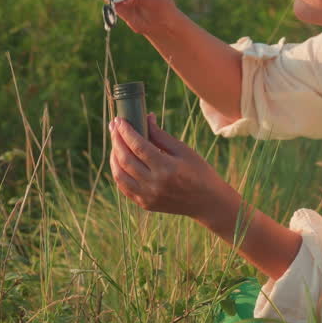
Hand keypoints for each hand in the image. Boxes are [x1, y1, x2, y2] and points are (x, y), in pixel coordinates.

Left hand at [109, 113, 234, 222]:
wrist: (207, 202)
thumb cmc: (199, 172)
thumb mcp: (184, 150)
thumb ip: (161, 136)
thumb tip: (146, 118)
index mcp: (167, 168)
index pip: (138, 146)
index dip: (126, 131)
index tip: (119, 120)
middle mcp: (154, 184)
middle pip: (126, 159)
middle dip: (117, 140)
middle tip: (114, 126)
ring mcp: (148, 197)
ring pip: (120, 175)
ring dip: (113, 156)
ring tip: (115, 142)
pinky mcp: (145, 204)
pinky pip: (124, 187)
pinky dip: (118, 172)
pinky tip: (119, 160)